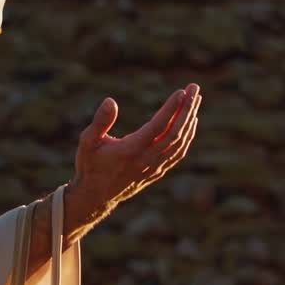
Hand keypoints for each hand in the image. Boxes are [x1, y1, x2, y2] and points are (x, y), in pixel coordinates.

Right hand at [68, 83, 201, 219]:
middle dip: (187, 108)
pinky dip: (188, 136)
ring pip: (180, 142)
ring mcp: (154, 167)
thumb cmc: (90, 165)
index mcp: (131, 150)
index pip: (158, 126)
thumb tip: (110, 101)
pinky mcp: (157, 171)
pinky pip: (178, 153)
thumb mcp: (87, 141)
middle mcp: (146, 159)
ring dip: (190, 120)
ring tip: (196, 99)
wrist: (95, 196)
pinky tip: (191, 123)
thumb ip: (100, 122)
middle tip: (194, 88)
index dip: (171, 108)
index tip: (181, 91)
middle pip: (175, 132)